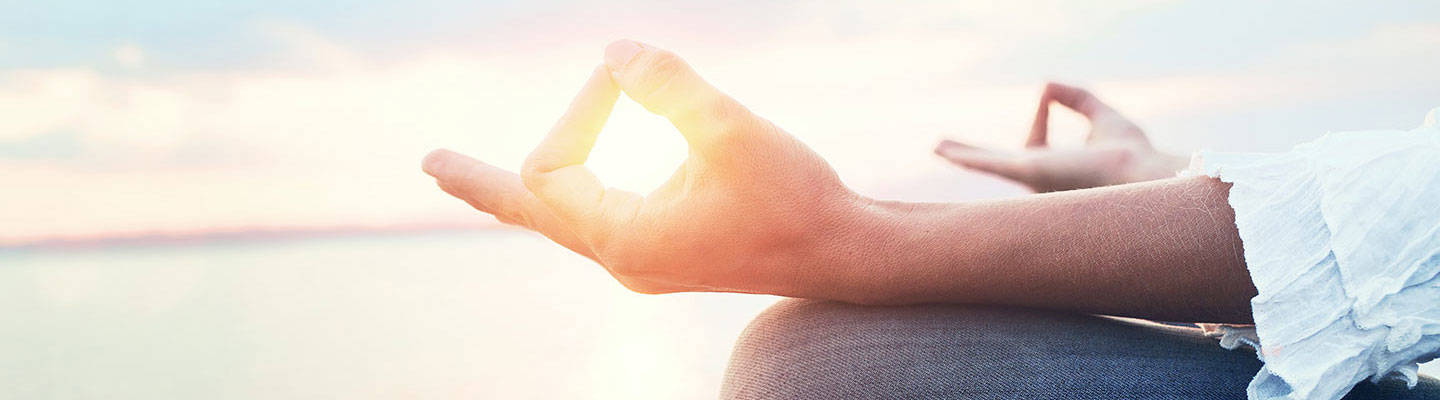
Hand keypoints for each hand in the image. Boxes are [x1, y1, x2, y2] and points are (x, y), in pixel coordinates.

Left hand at [423, 41, 871, 298]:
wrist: (845, 256)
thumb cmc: (795, 198)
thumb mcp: (731, 131)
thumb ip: (670, 86)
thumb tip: (615, 50)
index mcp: (622, 240)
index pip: (554, 163)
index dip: (581, 108)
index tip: (631, 76)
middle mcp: (622, 259)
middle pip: (532, 210)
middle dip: (482, 183)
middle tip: (429, 163)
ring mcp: (642, 261)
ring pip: (561, 221)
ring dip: (520, 192)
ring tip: (469, 182)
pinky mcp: (666, 253)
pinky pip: (595, 223)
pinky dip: (570, 197)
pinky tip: (564, 188)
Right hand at [934, 82, 1185, 191]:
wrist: (1142, 174)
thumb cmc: (1131, 154)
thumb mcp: (1101, 115)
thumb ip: (1076, 98)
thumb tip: (1045, 85)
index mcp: (1059, 171)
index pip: (1037, 139)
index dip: (1042, 112)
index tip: (1048, 91)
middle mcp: (1042, 180)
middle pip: (1001, 162)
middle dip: (975, 155)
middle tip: (947, 149)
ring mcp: (1032, 178)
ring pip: (989, 164)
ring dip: (962, 155)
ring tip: (936, 147)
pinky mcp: (1028, 170)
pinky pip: (989, 162)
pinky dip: (965, 156)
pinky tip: (942, 149)